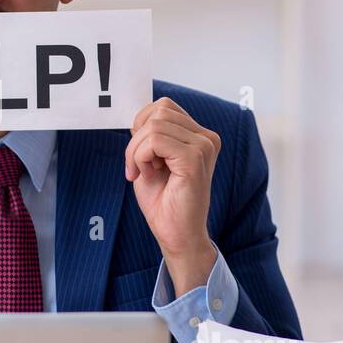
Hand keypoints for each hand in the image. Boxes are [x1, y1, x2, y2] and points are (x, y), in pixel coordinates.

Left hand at [125, 97, 220, 295]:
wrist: (176, 235)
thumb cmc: (164, 202)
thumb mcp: (152, 160)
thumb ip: (149, 135)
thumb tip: (139, 115)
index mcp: (200, 136)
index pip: (163, 107)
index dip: (141, 127)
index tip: (140, 156)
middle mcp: (206, 138)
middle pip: (157, 112)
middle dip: (136, 139)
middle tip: (137, 167)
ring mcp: (203, 147)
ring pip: (153, 126)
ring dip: (136, 151)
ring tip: (145, 173)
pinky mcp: (194, 159)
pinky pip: (154, 141)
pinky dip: (140, 157)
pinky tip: (147, 175)